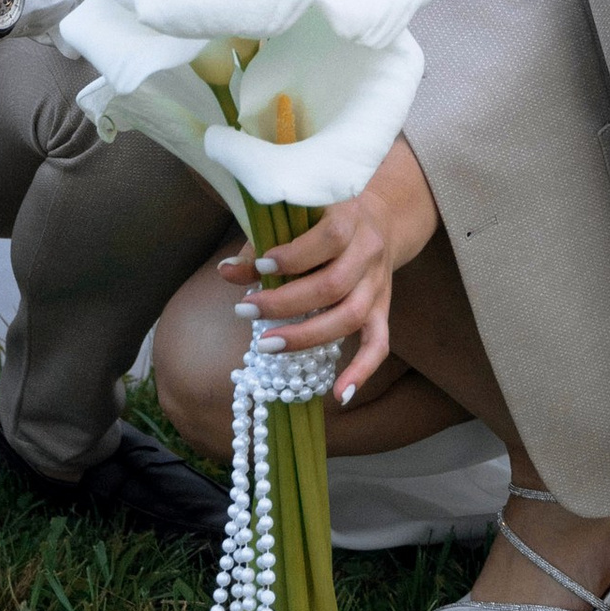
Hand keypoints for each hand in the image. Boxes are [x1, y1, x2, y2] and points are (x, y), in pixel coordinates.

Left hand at [218, 134, 440, 398]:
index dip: (293, 256)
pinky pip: (379, 344)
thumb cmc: (324, 216)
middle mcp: (368, 252)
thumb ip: (261, 242)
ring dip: (307, 336)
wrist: (382, 218)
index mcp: (349, 218)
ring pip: (351, 317)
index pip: (328, 239)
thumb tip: (226, 272)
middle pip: (333, 285)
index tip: (260, 266)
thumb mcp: (297, 215)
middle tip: (245, 310)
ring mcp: (378, 284)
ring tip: (267, 345)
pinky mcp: (383, 309)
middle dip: (285, 303)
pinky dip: (362, 371)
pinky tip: (338, 394)